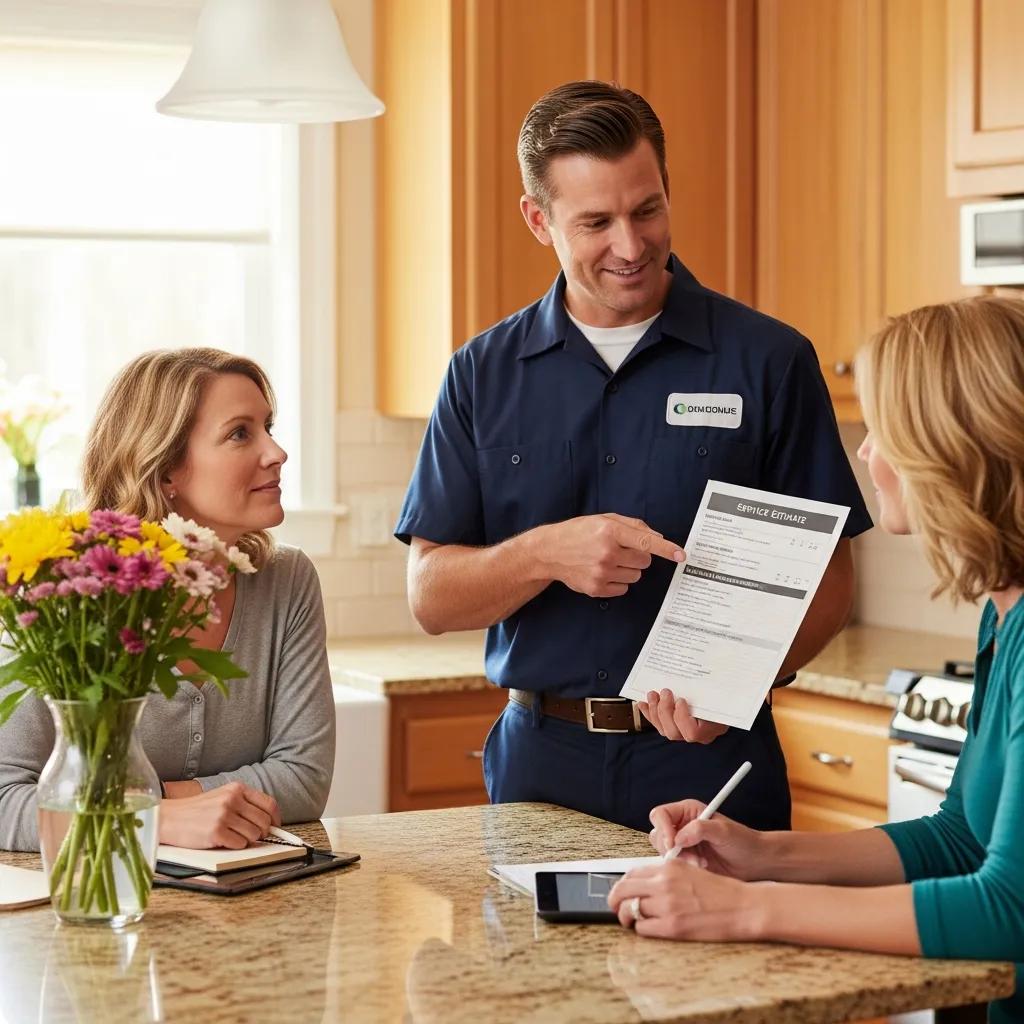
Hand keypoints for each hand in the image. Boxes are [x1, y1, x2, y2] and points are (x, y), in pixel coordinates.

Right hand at [158, 780, 280, 848]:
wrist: (168, 818)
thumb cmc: (196, 810)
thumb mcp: (222, 797)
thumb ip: (244, 804)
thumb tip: (269, 821)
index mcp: (236, 788)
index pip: (269, 804)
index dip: (275, 818)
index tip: (275, 827)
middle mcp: (232, 799)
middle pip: (264, 821)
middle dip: (261, 833)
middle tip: (250, 836)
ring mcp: (224, 815)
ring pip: (253, 835)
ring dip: (246, 840)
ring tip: (231, 836)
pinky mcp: (216, 832)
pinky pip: (239, 844)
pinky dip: (234, 846)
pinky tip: (222, 841)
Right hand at [535, 513, 683, 598]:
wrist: (550, 552)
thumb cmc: (578, 532)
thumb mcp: (603, 519)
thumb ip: (632, 525)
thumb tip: (658, 538)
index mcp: (610, 530)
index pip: (646, 541)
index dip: (666, 549)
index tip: (681, 555)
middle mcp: (607, 552)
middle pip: (644, 561)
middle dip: (639, 556)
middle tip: (621, 551)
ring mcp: (601, 572)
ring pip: (636, 576)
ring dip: (628, 569)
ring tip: (608, 561)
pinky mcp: (597, 588)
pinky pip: (623, 588)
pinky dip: (618, 581)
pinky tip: (602, 572)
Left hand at [607, 859, 760, 940]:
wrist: (745, 907)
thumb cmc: (722, 892)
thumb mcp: (691, 872)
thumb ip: (666, 876)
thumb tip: (645, 886)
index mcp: (669, 867)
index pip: (631, 873)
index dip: (622, 885)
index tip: (622, 893)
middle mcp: (665, 883)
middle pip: (622, 890)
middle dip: (614, 901)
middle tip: (616, 909)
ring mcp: (668, 905)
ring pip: (630, 910)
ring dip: (628, 918)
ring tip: (632, 922)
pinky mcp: (674, 927)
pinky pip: (643, 928)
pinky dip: (641, 930)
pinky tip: (649, 929)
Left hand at [638, 691, 727, 743]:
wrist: (728, 698)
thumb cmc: (728, 694)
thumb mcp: (725, 691)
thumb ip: (715, 688)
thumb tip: (710, 669)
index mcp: (714, 726)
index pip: (693, 733)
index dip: (681, 718)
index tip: (681, 700)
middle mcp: (701, 735)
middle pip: (675, 732)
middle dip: (664, 711)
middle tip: (665, 692)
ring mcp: (688, 733)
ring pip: (665, 730)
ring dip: (655, 711)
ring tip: (653, 694)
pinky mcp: (677, 727)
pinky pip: (660, 726)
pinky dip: (650, 714)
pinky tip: (644, 703)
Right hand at [648, 799, 763, 879]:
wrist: (754, 862)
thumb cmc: (743, 841)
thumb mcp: (723, 831)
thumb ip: (700, 829)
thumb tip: (679, 837)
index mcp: (688, 811)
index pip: (661, 814)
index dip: (663, 828)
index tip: (672, 843)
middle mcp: (682, 826)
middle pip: (658, 834)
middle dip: (671, 848)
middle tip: (688, 856)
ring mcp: (683, 844)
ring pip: (663, 851)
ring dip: (679, 860)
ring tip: (700, 863)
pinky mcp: (686, 861)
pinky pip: (673, 865)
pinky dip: (683, 868)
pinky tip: (701, 868)